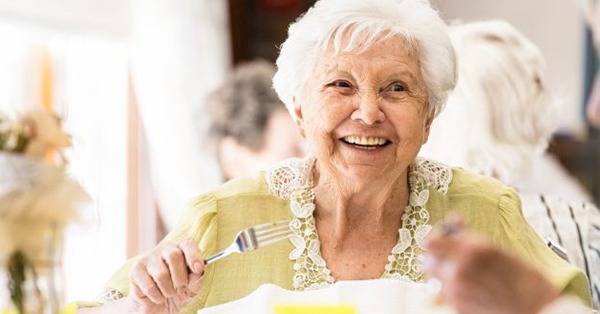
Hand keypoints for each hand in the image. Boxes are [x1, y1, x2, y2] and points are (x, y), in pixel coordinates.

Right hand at [128, 240, 204, 313]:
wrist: (155, 307)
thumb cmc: (176, 293)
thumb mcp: (191, 289)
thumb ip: (196, 280)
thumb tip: (198, 273)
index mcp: (180, 249)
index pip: (188, 244)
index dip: (194, 256)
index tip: (198, 269)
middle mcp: (163, 250)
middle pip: (174, 255)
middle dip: (180, 278)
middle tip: (181, 288)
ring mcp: (147, 259)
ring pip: (161, 274)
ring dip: (168, 291)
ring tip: (168, 293)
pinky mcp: (135, 272)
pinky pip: (149, 287)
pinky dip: (157, 297)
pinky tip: (156, 297)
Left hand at [422, 217, 558, 313]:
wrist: (540, 312)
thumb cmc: (527, 280)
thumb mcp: (499, 250)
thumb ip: (470, 237)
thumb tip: (453, 220)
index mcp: (471, 249)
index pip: (431, 241)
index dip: (437, 238)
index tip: (444, 238)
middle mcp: (459, 269)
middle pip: (428, 260)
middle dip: (437, 256)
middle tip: (449, 255)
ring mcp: (456, 291)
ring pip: (434, 278)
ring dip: (442, 273)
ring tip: (460, 273)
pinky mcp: (458, 307)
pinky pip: (444, 293)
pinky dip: (450, 288)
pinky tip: (468, 287)